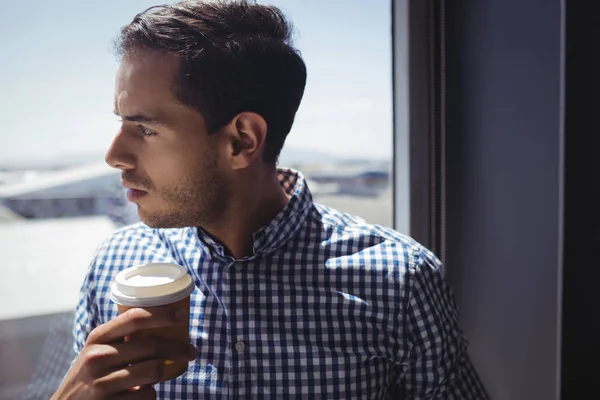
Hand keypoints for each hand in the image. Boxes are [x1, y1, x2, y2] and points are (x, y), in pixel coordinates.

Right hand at [51, 307, 196, 398]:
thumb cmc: (89, 377)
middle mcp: (97, 357)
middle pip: (152, 345)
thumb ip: (122, 339)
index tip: (184, 315)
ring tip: (167, 372)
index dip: (163, 314)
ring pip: (154, 371)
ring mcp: (101, 383)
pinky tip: (141, 394)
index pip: (135, 318)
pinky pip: (148, 396)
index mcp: (97, 338)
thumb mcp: (97, 352)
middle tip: (192, 351)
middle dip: (179, 348)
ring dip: (167, 372)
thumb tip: (165, 323)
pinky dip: (151, 394)